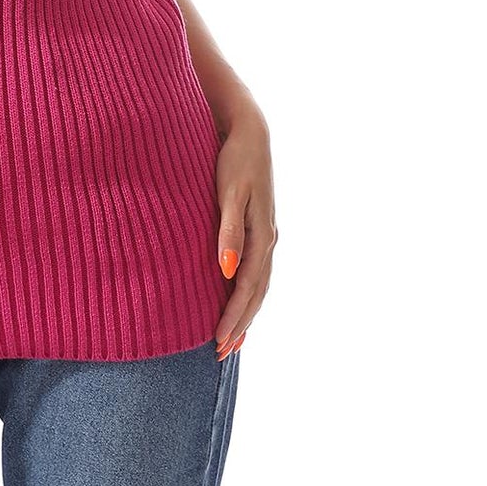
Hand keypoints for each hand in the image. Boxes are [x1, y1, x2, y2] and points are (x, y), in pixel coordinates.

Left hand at [212, 106, 276, 359]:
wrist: (249, 131)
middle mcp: (268, 240)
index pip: (247, 288)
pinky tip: (236, 299)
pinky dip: (247, 293)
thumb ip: (229, 231)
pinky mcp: (259, 228)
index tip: (218, 344)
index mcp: (262, 236)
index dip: (234, 318)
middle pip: (256, 293)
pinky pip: (256, 271)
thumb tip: (227, 272)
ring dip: (245, 314)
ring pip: (258, 285)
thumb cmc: (235, 160)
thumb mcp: (230, 193)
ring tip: (231, 340)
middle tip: (221, 354)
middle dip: (240, 325)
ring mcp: (266, 234)